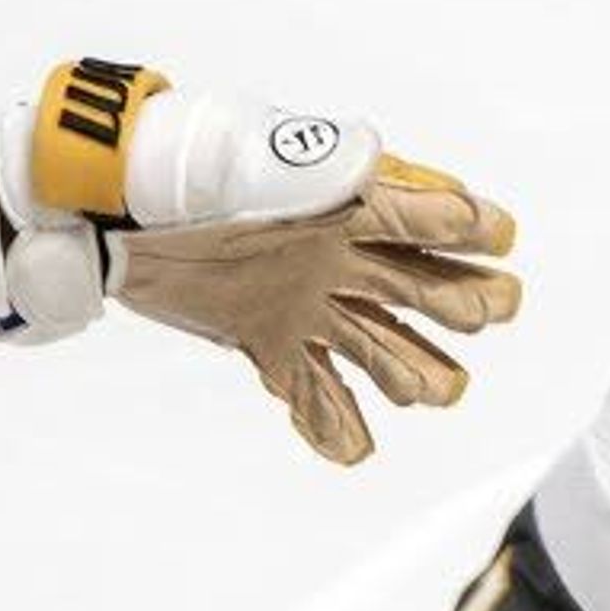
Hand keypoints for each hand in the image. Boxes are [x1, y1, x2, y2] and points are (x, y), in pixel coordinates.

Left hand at [0, 59, 520, 463]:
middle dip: (464, 308)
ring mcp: (310, 305)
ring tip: (412, 391)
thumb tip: (391, 165)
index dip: (474, 229)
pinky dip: (335, 427)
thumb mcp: (255, 162)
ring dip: (412, 376)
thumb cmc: (184, 175)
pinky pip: (319, 394)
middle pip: (431, 293)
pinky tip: (349, 448)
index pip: (435, 217)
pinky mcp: (270, 343)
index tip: (498, 239)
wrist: (111, 217)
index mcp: (350, 205)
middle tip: (468, 321)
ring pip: (387, 354)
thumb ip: (322, 167)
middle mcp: (343, 259)